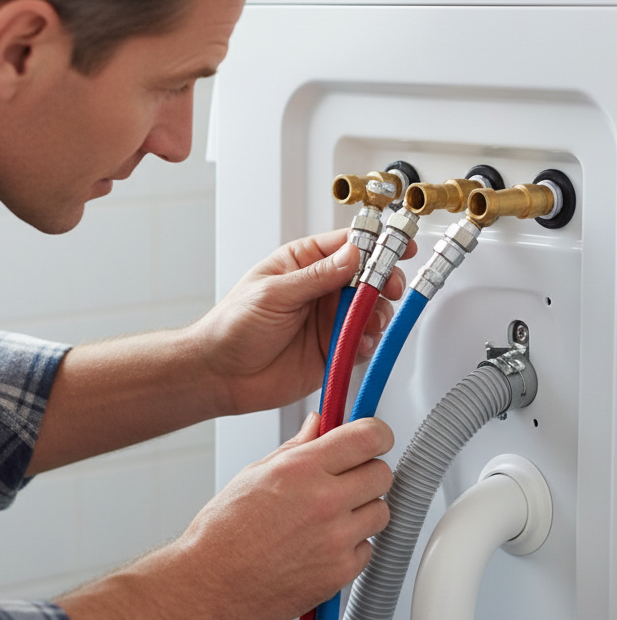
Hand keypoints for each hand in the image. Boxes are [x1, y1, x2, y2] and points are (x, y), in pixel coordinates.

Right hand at [56, 411, 393, 619]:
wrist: (211, 582)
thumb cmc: (224, 531)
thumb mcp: (256, 473)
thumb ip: (297, 447)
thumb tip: (318, 426)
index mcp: (302, 469)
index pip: (368, 437)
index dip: (378, 434)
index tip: (376, 439)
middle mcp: (324, 501)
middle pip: (382, 474)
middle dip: (368, 472)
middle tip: (349, 479)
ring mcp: (336, 539)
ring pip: (381, 513)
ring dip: (363, 511)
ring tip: (331, 516)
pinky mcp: (340, 572)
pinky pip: (368, 550)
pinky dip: (352, 546)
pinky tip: (323, 545)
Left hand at [193, 229, 414, 415]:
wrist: (220, 375)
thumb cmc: (232, 327)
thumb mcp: (274, 293)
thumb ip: (316, 276)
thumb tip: (351, 255)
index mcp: (303, 263)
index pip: (347, 245)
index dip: (376, 244)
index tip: (398, 247)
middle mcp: (319, 290)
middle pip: (367, 278)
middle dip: (384, 282)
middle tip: (389, 290)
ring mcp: (327, 320)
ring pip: (370, 311)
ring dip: (377, 314)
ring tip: (370, 322)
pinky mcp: (331, 350)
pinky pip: (362, 343)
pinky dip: (368, 343)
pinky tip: (358, 344)